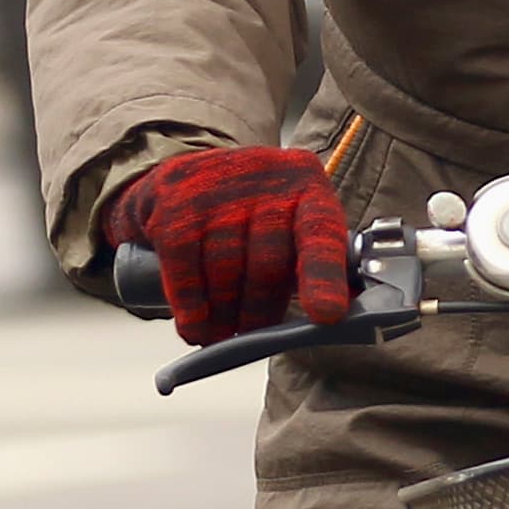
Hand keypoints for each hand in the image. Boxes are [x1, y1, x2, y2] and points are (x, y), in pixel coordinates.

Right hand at [102, 146, 350, 345]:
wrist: (187, 177)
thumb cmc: (253, 212)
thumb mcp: (294, 224)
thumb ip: (320, 265)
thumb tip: (335, 316)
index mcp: (306, 184)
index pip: (320, 233)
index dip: (323, 276)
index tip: (326, 315)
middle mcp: (262, 175)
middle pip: (266, 265)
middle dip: (259, 312)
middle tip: (252, 333)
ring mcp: (213, 186)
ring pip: (224, 273)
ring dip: (224, 317)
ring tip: (223, 331)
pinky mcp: (174, 203)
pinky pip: (185, 273)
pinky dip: (192, 309)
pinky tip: (197, 325)